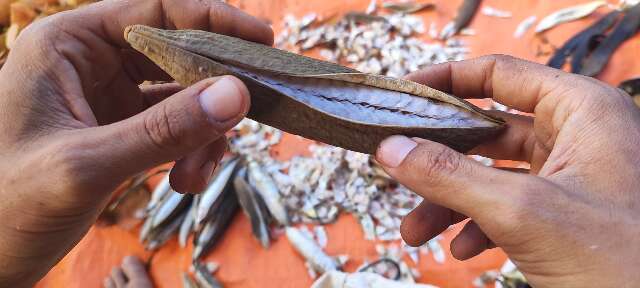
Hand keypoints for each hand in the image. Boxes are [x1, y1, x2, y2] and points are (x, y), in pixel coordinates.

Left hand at [0, 0, 271, 285]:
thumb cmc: (5, 205)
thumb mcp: (87, 165)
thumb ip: (164, 130)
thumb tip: (236, 94)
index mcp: (68, 45)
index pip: (155, 11)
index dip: (213, 20)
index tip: (263, 41)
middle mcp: (91, 62)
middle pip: (177, 53)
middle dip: (211, 91)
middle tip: (248, 114)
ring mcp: (107, 97)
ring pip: (181, 96)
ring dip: (202, 134)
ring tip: (194, 177)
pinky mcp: (119, 130)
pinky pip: (174, 127)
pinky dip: (190, 151)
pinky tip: (184, 181)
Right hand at [376, 55, 639, 286]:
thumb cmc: (621, 262)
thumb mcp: (521, 211)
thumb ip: (450, 176)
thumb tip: (392, 148)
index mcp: (580, 111)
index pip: (499, 74)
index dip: (446, 82)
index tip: (403, 96)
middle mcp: (576, 136)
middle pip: (487, 130)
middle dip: (439, 157)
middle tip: (397, 166)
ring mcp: (571, 177)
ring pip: (492, 174)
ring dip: (449, 201)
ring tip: (415, 231)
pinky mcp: (565, 214)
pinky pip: (508, 206)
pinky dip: (478, 225)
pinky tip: (463, 247)